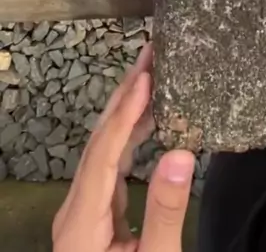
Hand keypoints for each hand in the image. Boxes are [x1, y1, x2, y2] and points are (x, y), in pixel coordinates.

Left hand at [52, 43, 194, 251]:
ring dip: (128, 109)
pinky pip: (112, 164)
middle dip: (125, 95)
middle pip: (98, 140)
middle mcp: (76, 209)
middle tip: (151, 53)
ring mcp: (84, 211)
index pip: (104, 152)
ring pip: (103, 149)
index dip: (126, 110)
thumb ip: (165, 214)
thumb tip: (180, 152)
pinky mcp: (96, 216)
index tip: (148, 74)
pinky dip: (131, 136)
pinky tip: (151, 120)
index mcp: (82, 221)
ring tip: (154, 73)